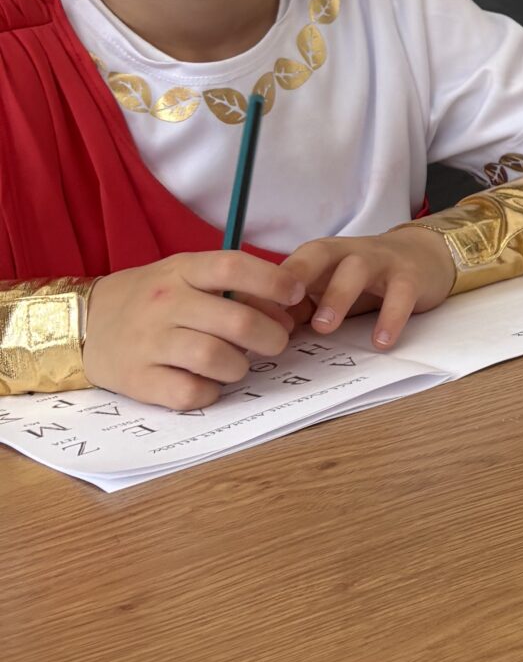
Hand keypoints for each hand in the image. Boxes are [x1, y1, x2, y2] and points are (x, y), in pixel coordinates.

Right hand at [84, 252, 305, 411]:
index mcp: (182, 271)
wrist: (87, 323)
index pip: (234, 267)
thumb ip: (231, 286)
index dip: (274, 282)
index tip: (296, 294)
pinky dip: (211, 392)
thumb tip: (287, 309)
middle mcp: (166, 303)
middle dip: (272, 337)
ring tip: (237, 364)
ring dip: (241, 367)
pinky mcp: (139, 379)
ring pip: (218, 359)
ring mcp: (150, 342)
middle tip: (274, 342)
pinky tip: (208, 383)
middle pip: (238, 321)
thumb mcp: (184, 275)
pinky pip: (191, 393)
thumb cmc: (153, 299)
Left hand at [276, 224, 456, 348]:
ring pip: (356, 270)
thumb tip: (262, 334)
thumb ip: (300, 308)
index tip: (251, 313)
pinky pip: (400, 294)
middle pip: (318, 254)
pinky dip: (391, 317)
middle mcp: (348, 253)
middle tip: (282, 306)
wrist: (424, 256)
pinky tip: (381, 342)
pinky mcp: (410, 277)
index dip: (269, 286)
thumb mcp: (331, 288)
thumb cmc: (367, 279)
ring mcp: (381, 262)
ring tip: (324, 327)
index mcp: (322, 256)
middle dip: (298, 275)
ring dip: (338, 296)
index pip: (289, 265)